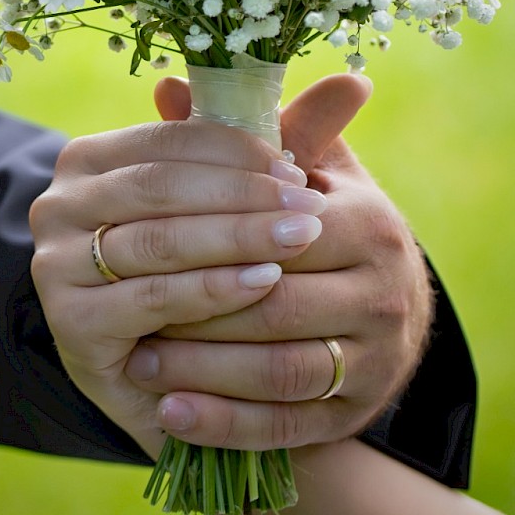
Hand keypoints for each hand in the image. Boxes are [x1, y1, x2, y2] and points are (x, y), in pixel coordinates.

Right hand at [29, 115, 324, 455]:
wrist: (172, 372)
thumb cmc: (204, 267)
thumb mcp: (240, 198)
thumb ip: (287, 140)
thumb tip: (356, 83)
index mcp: (89, 159)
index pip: (167, 140)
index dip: (237, 151)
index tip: (298, 168)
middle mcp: (57, 204)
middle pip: (161, 188)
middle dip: (242, 196)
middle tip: (309, 208)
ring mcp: (55, 266)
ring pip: (158, 242)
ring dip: (234, 239)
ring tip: (296, 241)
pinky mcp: (71, 325)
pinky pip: (150, 298)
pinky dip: (210, 289)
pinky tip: (262, 284)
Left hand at [126, 74, 434, 450]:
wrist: (387, 309)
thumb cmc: (325, 223)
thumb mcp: (300, 171)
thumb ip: (240, 133)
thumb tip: (169, 87)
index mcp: (370, 223)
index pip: (278, 230)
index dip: (209, 239)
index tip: (141, 244)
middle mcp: (385, 291)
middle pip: (276, 304)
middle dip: (197, 310)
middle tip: (127, 309)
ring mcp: (376, 360)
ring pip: (278, 371)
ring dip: (204, 371)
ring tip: (138, 364)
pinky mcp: (357, 415)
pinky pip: (285, 427)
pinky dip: (225, 423)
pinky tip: (170, 414)